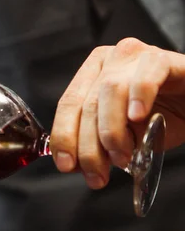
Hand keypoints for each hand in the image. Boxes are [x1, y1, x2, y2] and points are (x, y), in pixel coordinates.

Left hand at [50, 38, 184, 188]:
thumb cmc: (166, 114)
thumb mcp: (128, 135)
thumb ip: (100, 145)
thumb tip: (76, 164)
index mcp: (92, 75)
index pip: (68, 104)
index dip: (64, 136)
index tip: (65, 164)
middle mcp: (109, 61)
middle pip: (87, 103)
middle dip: (88, 146)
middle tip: (97, 174)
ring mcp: (135, 56)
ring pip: (110, 91)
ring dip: (111, 130)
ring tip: (121, 156)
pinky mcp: (163, 59)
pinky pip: (147, 75)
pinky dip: (139, 97)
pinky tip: (137, 117)